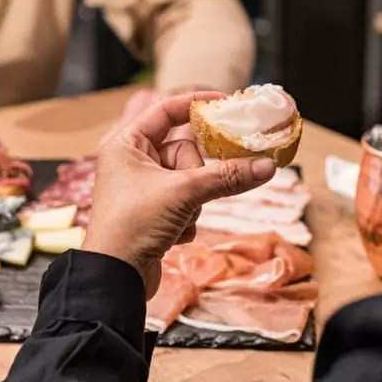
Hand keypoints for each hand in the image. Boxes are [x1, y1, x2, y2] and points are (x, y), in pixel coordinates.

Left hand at [83, 92, 276, 297]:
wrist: (115, 278)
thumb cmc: (133, 224)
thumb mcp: (184, 193)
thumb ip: (226, 176)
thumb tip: (267, 165)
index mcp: (126, 144)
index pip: (165, 110)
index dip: (196, 104)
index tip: (227, 103)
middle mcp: (132, 161)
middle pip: (185, 150)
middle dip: (197, 175)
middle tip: (199, 187)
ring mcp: (144, 188)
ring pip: (190, 180)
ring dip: (193, 202)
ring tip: (177, 219)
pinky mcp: (154, 212)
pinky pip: (186, 202)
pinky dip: (187, 218)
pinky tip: (173, 234)